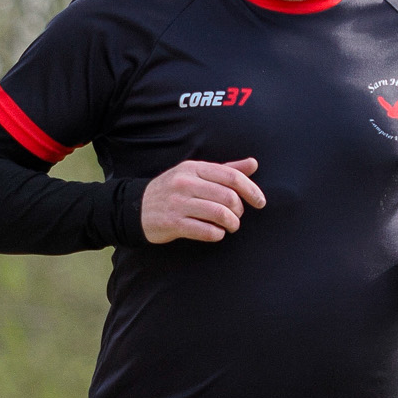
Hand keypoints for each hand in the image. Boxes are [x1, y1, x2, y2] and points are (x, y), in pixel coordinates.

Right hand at [141, 157, 264, 243]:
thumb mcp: (195, 173)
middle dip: (239, 210)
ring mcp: (178, 203)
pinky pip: (206, 231)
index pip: (231, 176)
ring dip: (231, 224)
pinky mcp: (173, 223)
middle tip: (237, 216)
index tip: (260, 202)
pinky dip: (217, 234)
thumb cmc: (173, 190)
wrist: (137, 208)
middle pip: (228, 197)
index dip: (251, 190)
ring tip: (230, 226)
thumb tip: (253, 164)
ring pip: (220, 214)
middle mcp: (186, 183)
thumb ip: (225, 170)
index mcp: (194, 168)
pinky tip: (216, 233)